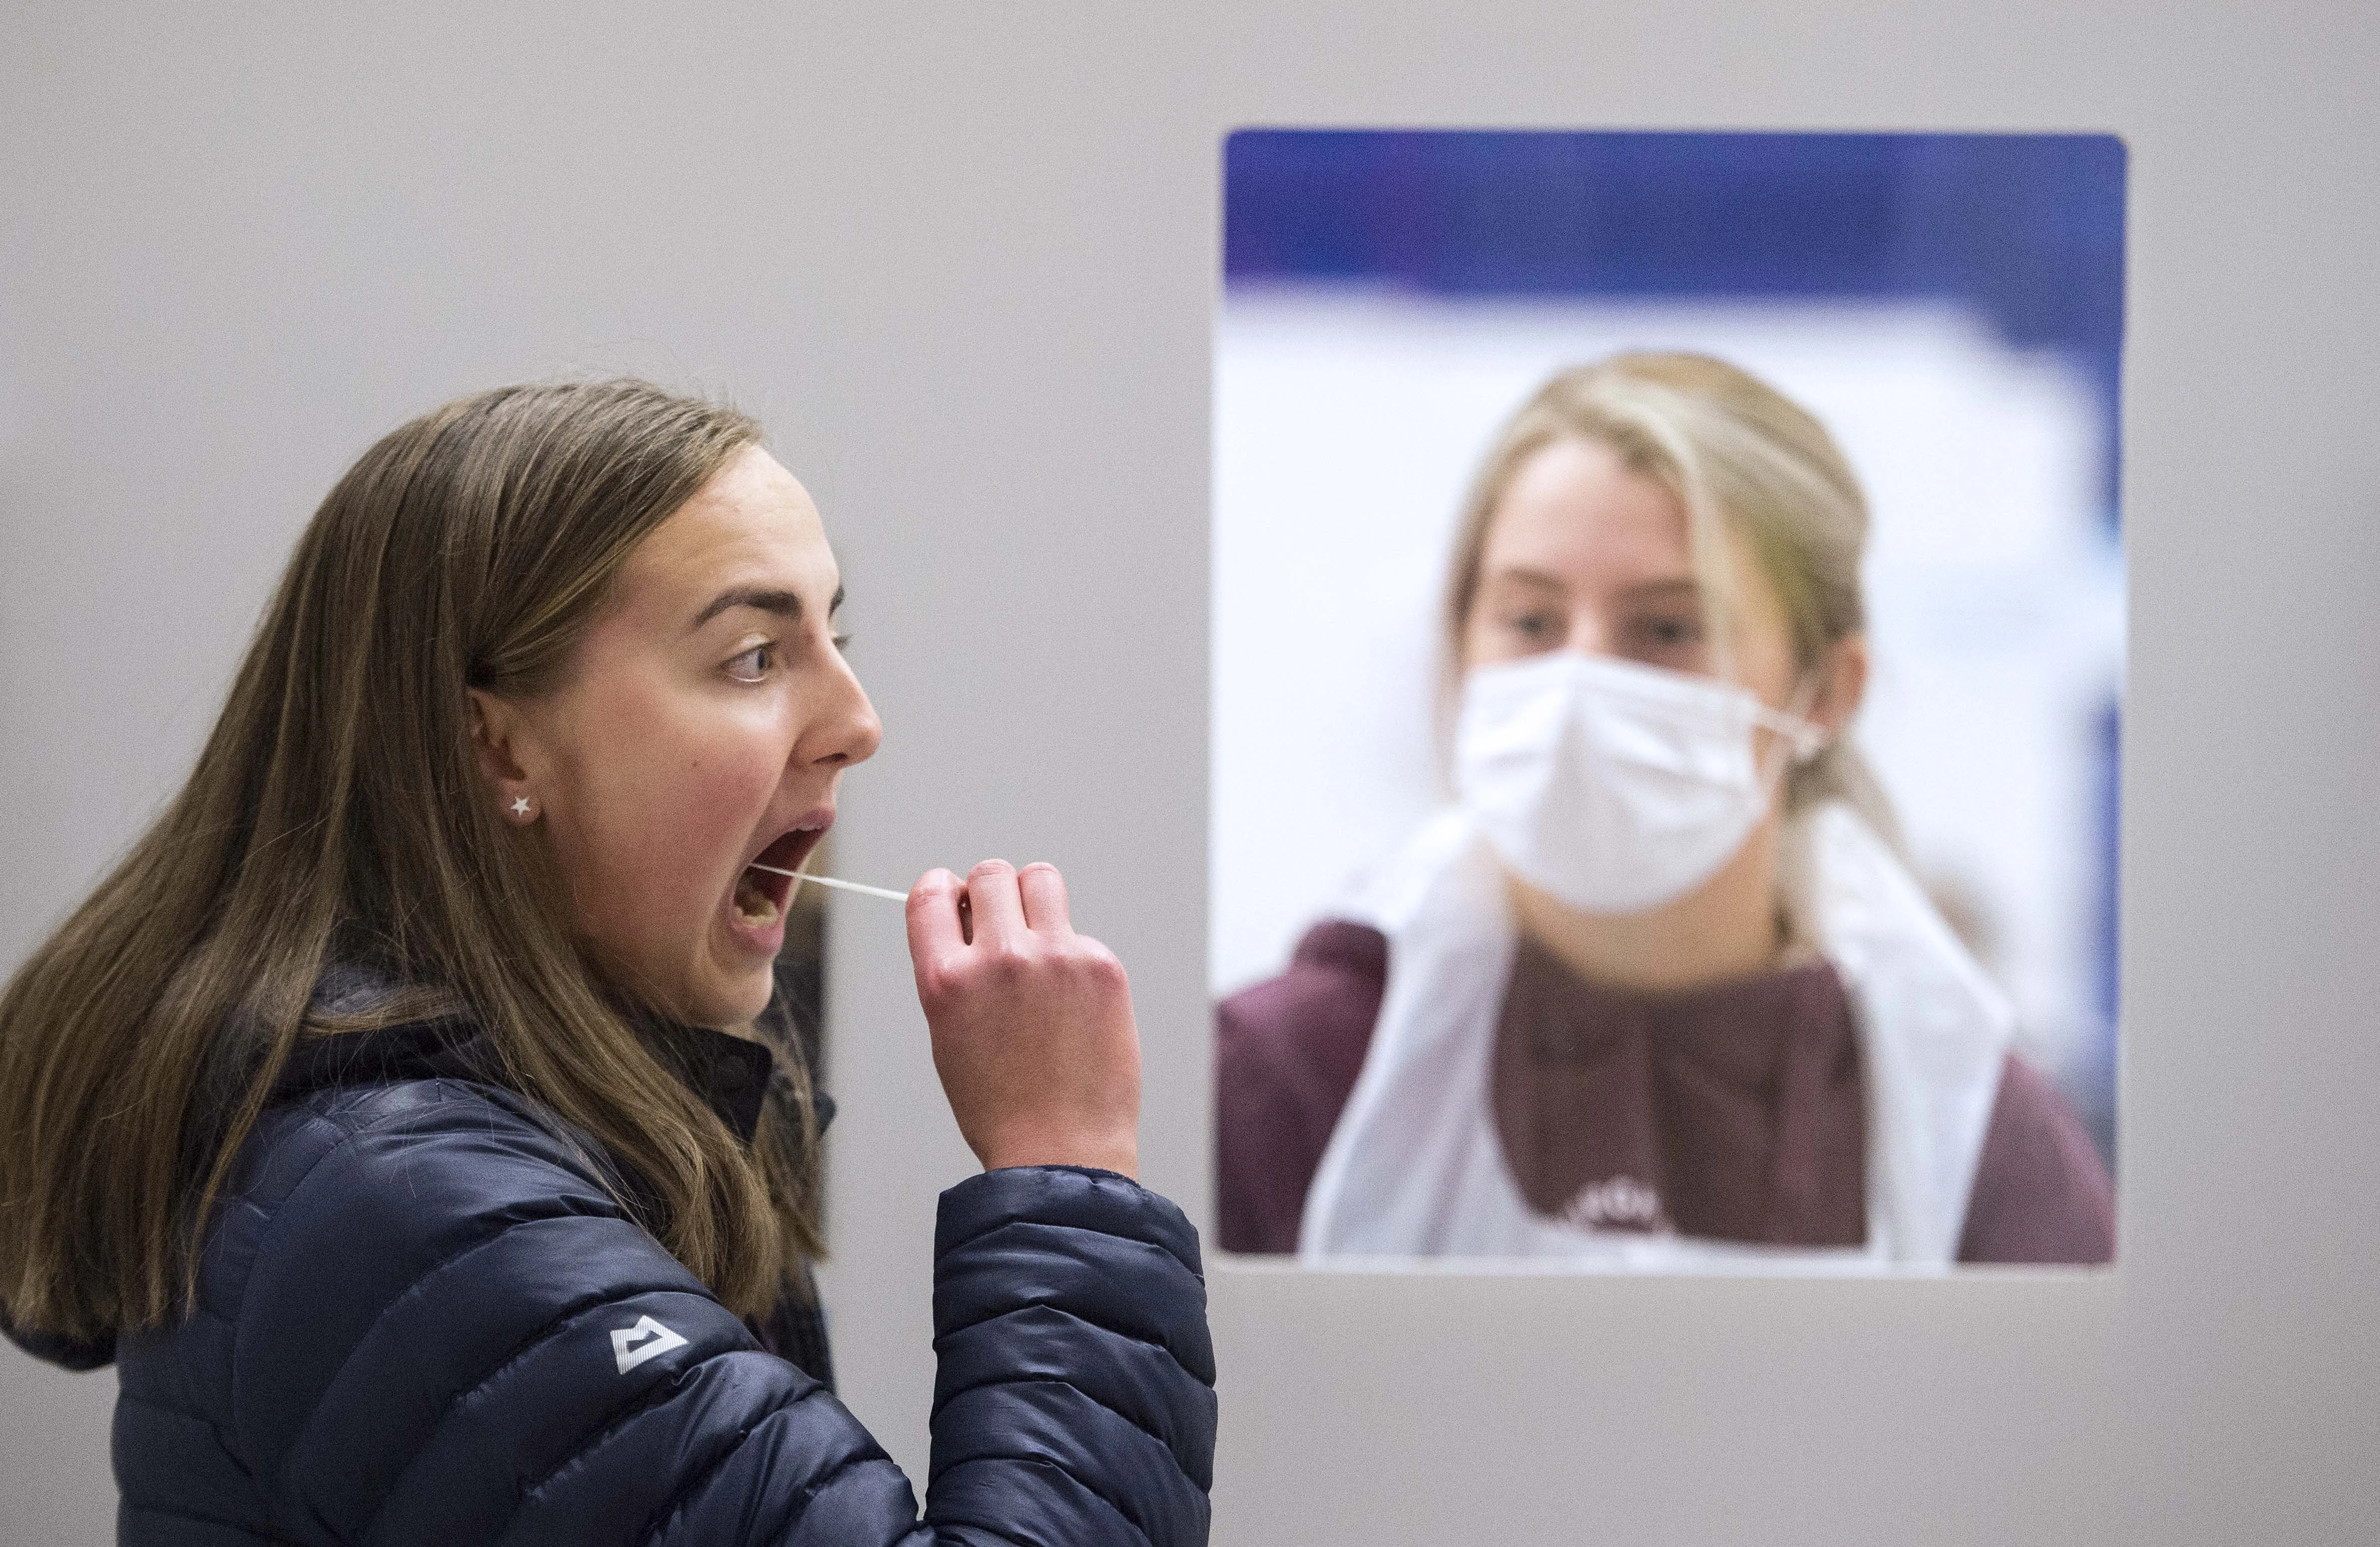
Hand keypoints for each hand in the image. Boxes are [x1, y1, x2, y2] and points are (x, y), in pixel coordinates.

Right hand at [905, 859, 1140, 1177]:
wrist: (1060, 1150)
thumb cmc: (999, 1102)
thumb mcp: (948, 1034)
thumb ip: (955, 970)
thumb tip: (972, 916)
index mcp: (946, 978)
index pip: (931, 893)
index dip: (942, 889)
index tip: (954, 899)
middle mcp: (999, 957)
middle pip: (991, 873)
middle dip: (991, 892)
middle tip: (1001, 926)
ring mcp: (1056, 957)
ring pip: (1041, 879)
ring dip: (1033, 900)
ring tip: (1038, 943)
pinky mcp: (1102, 966)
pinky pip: (1079, 934)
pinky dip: (1073, 957)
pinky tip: (1073, 1003)